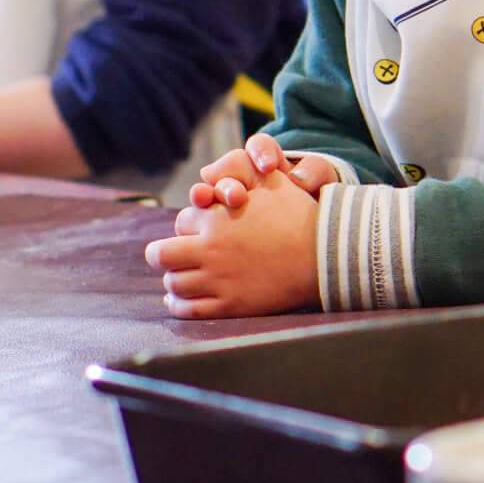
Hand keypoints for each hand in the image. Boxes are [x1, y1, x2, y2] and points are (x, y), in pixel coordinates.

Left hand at [145, 168, 321, 317]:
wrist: (322, 256)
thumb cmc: (297, 216)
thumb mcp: (271, 183)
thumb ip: (241, 174)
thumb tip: (213, 174)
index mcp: (214, 218)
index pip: (180, 222)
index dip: (186, 226)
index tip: (194, 232)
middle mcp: (210, 249)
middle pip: (161, 254)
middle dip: (162, 253)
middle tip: (169, 256)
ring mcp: (218, 279)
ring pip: (173, 283)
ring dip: (172, 280)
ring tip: (177, 280)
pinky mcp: (228, 305)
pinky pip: (188, 309)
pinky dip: (178, 304)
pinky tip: (180, 300)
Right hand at [188, 133, 339, 210]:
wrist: (315, 234)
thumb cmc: (317, 201)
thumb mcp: (323, 183)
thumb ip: (315, 171)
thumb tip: (298, 177)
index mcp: (269, 161)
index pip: (259, 146)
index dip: (260, 152)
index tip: (267, 167)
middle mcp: (245, 177)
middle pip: (228, 169)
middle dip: (228, 178)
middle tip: (236, 196)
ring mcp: (228, 201)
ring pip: (209, 190)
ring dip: (204, 193)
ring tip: (202, 199)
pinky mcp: (219, 222)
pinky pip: (203, 217)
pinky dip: (198, 217)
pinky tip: (196, 223)